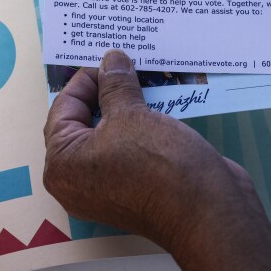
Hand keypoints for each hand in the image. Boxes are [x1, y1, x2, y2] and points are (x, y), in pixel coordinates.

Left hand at [44, 50, 247, 248]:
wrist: (208, 212)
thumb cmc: (158, 164)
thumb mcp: (131, 114)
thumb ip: (115, 84)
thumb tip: (111, 60)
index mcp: (62, 165)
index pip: (63, 108)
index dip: (86, 79)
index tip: (109, 58)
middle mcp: (77, 180)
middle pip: (84, 122)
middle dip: (105, 91)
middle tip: (124, 63)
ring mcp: (106, 188)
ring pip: (110, 134)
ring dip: (126, 107)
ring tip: (142, 77)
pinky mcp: (134, 188)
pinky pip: (129, 148)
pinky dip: (140, 126)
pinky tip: (158, 103)